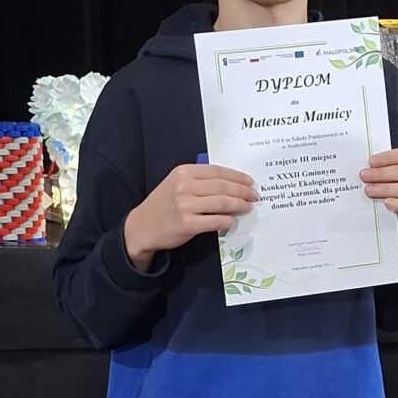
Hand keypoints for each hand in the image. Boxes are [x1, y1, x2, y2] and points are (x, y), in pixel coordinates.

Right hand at [124, 163, 256, 271]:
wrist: (142, 226)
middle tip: (254, 195)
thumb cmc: (163, 204)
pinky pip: (215, 221)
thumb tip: (230, 183)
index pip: (217, 171)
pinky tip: (232, 220)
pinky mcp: (187, 224)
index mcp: (183, 172)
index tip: (249, 181)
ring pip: (222, 203)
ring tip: (247, 207)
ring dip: (239, 205)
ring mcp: (185, 205)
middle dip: (242, 191)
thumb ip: (199, 180)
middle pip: (223, 186)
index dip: (237, 176)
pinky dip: (227, 221)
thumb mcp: (176, 183)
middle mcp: (184, 186)